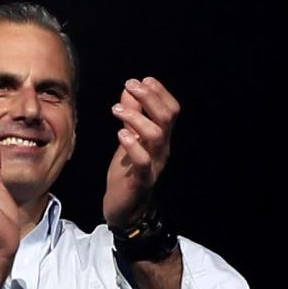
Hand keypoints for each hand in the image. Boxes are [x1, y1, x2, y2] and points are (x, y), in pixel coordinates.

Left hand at [102, 77, 178, 227]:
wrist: (125, 209)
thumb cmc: (127, 173)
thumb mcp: (129, 140)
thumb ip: (131, 117)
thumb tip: (129, 90)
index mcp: (161, 139)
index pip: (170, 110)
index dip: (159, 93)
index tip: (142, 80)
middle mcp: (162, 149)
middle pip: (167, 118)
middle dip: (151, 98)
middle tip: (131, 86)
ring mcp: (153, 164)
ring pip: (156, 136)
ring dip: (137, 118)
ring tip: (117, 109)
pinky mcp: (140, 180)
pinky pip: (142, 162)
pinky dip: (133, 146)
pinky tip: (120, 135)